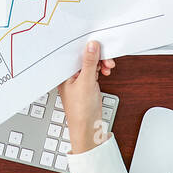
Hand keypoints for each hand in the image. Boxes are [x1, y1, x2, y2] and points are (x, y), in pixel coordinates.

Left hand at [57, 41, 115, 155]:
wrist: (88, 128)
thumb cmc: (81, 110)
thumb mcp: (86, 82)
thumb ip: (89, 63)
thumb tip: (91, 46)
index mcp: (64, 74)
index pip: (74, 54)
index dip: (86, 48)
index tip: (98, 44)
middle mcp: (70, 76)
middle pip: (84, 58)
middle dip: (97, 57)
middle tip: (107, 59)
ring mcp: (79, 80)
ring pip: (91, 64)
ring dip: (101, 63)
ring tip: (108, 67)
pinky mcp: (88, 84)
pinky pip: (95, 71)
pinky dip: (101, 70)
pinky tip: (106, 72)